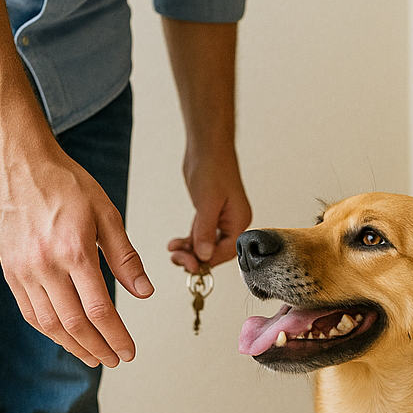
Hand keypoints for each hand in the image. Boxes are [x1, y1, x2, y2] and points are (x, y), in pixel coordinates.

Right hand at [0, 141, 153, 367]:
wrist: (17, 166)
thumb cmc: (65, 185)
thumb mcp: (106, 214)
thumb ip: (125, 257)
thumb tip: (144, 293)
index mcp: (75, 251)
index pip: (99, 310)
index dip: (116, 336)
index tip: (128, 351)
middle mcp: (45, 265)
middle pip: (74, 324)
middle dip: (98, 348)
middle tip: (115, 360)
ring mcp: (24, 271)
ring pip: (49, 324)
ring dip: (74, 347)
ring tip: (93, 357)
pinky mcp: (10, 272)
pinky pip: (30, 313)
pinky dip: (50, 331)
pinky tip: (66, 338)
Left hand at [168, 147, 251, 273]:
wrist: (207, 148)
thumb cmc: (213, 168)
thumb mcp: (207, 203)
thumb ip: (205, 231)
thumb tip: (203, 255)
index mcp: (239, 221)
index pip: (225, 252)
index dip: (207, 260)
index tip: (190, 264)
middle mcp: (232, 223)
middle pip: (216, 252)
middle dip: (196, 257)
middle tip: (178, 259)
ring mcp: (221, 220)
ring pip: (205, 245)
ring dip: (189, 250)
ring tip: (173, 251)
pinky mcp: (210, 215)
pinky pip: (200, 235)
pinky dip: (188, 241)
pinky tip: (176, 243)